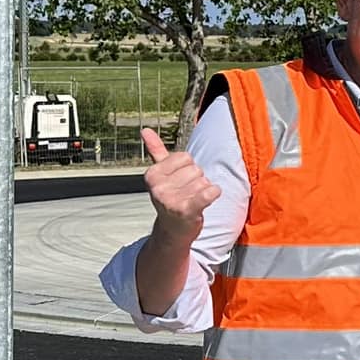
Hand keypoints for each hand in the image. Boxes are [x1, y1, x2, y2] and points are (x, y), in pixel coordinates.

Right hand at [141, 126, 220, 240]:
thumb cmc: (171, 199)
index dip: (187, 169)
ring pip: (204, 181)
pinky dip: (214, 193)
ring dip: (203, 191)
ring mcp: (170, 199)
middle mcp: (158, 186)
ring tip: (192, 201)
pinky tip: (207, 200)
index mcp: (152, 174)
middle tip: (187, 195)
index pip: (185, 157)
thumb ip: (155, 151)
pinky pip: (210, 192)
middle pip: (196, 169)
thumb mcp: (161, 175)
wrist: (173, 230)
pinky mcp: (186, 210)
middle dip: (197, 181)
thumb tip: (145, 129)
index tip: (179, 184)